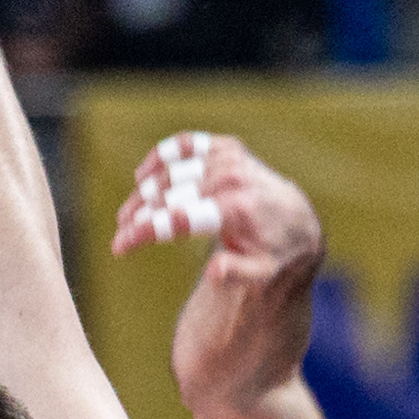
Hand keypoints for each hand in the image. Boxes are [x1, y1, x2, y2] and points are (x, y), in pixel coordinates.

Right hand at [112, 132, 322, 288]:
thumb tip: (213, 273)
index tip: (120, 245)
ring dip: (146, 192)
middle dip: (141, 215)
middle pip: (172, 195)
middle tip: (120, 235)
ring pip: (174, 172)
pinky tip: (142, 173)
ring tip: (127, 214)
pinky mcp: (227, 148)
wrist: (298, 221)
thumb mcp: (263, 273)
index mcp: (238, 207)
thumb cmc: (274, 252)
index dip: (147, 231)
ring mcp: (229, 158)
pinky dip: (162, 155)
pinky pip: (186, 145)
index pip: (181, 217)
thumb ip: (239, 273)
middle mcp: (233, 177)